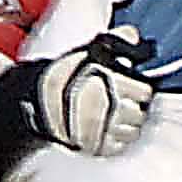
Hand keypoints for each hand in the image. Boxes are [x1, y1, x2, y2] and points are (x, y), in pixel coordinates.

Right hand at [23, 28, 150, 156]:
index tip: (131, 88)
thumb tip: (134, 35)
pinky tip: (104, 129)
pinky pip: (117, 146)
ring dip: (126, 125)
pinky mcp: (95, 147)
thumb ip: (116, 41)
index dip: (139, 89)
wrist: (36, 100)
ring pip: (131, 132)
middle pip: (140, 114)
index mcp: (114, 84)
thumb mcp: (90, 51)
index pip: (145, 93)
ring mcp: (103, 130)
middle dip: (133, 108)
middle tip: (120, 103)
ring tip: (113, 117)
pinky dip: (114, 140)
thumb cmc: (64, 74)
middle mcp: (111, 109)